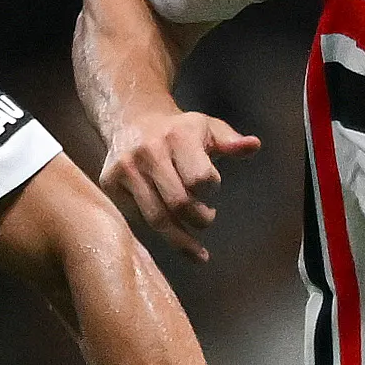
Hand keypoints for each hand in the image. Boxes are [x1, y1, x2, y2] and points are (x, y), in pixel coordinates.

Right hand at [99, 106, 259, 259]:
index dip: (211, 188)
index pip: (200, 179)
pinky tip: (171, 234)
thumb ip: (231, 142)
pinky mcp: (110, 183)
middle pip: (179, 203)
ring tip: (195, 246)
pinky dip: (157, 232)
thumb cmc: (178, 129)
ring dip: (181, 238)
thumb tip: (254, 146)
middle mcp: (149, 151)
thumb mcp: (207, 128)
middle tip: (207, 218)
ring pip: (156, 218)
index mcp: (178, 136)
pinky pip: (137, 219)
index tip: (212, 187)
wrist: (131, 119)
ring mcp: (126, 169)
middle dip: (199, 219)